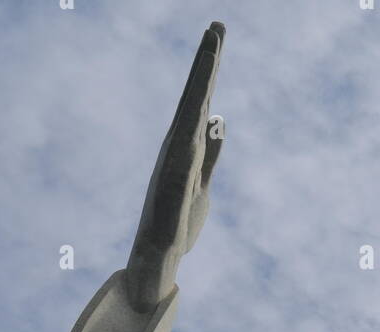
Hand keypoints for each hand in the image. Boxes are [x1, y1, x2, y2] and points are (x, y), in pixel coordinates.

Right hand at [125, 22, 225, 313]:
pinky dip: (196, 129)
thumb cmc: (178, 223)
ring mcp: (174, 164)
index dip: (210, 68)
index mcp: (185, 146)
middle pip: (195, 98)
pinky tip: (207, 109)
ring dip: (201, 83)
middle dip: (207, 62)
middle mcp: (177, 147)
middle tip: (218, 25)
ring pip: (191, 116)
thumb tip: (220, 121)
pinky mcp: (175, 186)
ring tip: (212, 49)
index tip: (217, 32)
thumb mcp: (204, 183)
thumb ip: (211, 154)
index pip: (201, 100)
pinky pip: (188, 152)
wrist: (159, 258)